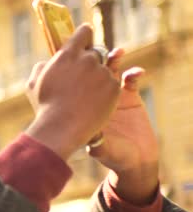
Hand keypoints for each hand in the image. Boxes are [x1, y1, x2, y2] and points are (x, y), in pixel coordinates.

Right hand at [24, 24, 120, 159]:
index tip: (84, 42)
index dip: (84, 36)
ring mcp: (103, 73)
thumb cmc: (45, 106)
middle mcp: (88, 59)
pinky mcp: (115, 87)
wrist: (61, 128)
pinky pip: (113, 84)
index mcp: (68, 54)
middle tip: (81, 78)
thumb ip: (43, 66)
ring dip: (97, 79)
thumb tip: (49, 61)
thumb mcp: (34, 82)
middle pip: (96, 52)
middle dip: (90, 62)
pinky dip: (105, 92)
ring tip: (84, 96)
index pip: (84, 32)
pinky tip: (93, 103)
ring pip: (105, 69)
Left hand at [86, 48, 159, 203]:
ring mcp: (110, 96)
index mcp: (81, 107)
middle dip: (93, 59)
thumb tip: (87, 139)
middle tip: (96, 51)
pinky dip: (134, 72)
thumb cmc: (112, 156)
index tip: (74, 59)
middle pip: (90, 72)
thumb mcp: (99, 148)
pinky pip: (131, 79)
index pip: (73, 83)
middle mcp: (92, 98)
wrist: (132, 160)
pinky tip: (138, 71)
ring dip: (113, 60)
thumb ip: (94, 141)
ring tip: (117, 53)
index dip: (74, 70)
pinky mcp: (130, 97)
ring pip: (109, 71)